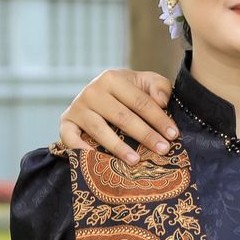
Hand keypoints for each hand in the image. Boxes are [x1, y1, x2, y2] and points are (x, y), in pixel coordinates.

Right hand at [59, 68, 176, 163]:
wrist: (98, 94)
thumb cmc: (127, 91)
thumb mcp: (145, 82)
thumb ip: (159, 87)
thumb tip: (161, 101)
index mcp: (112, 78)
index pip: (140, 101)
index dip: (158, 119)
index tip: (173, 135)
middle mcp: (92, 91)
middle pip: (122, 117)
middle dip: (145, 135)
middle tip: (163, 150)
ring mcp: (77, 107)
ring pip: (100, 130)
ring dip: (118, 147)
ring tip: (136, 161)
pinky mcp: (66, 122)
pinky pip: (70, 138)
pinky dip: (81, 150)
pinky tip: (97, 161)